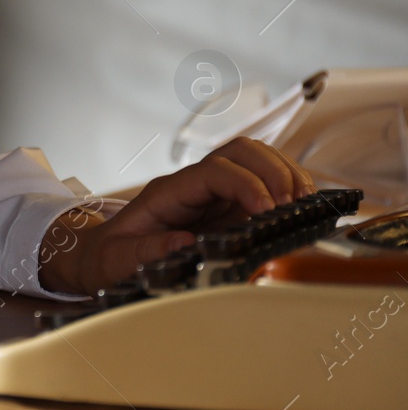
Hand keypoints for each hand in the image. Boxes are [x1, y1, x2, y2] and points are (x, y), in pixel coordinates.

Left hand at [38, 136, 314, 295]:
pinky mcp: (228, 210)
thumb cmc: (111, 256)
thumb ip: (146, 251)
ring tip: (304, 203)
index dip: (245, 184)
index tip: (267, 211)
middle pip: (239, 151)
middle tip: (294, 204)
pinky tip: (301, 207)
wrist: (104, 256)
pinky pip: (262, 185)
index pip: (213, 171)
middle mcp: (194, 186)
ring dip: (284, 174)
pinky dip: (285, 189)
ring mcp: (213, 195)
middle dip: (272, 169)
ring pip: (254, 161)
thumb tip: (183, 242)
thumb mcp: (118, 259)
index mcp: (168, 193)